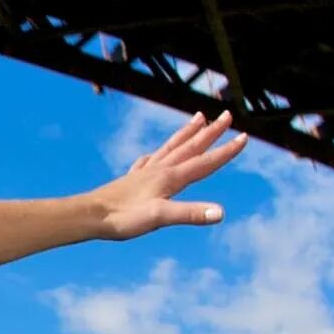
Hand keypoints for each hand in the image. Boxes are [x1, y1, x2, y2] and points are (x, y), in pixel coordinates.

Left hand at [85, 109, 245, 239]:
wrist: (88, 215)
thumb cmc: (122, 218)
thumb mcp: (159, 218)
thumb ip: (189, 214)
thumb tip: (220, 213)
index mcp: (170, 177)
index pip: (205, 162)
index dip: (226, 151)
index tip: (244, 136)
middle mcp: (159, 169)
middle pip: (191, 146)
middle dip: (211, 132)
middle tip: (227, 115)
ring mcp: (144, 172)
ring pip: (171, 147)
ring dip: (188, 133)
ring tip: (199, 118)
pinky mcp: (131, 179)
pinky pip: (149, 160)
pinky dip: (158, 153)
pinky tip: (154, 154)